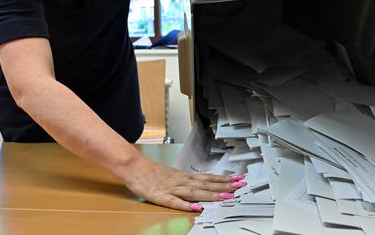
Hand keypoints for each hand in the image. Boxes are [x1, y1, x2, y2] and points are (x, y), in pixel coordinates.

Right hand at [121, 157, 242, 211]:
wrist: (134, 167)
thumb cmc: (152, 173)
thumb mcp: (173, 174)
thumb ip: (188, 179)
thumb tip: (205, 180)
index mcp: (185, 177)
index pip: (208, 178)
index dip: (224, 180)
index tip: (238, 180)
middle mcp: (182, 182)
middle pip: (206, 184)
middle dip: (224, 186)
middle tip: (240, 186)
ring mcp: (172, 189)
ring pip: (195, 192)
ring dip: (212, 194)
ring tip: (226, 196)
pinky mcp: (161, 197)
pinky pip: (175, 202)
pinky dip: (186, 205)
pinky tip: (196, 208)